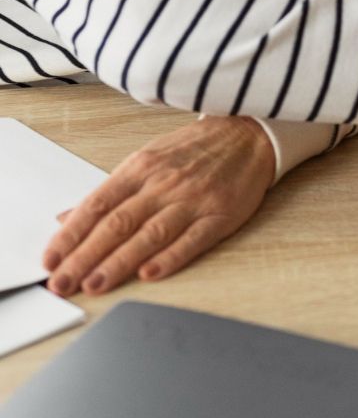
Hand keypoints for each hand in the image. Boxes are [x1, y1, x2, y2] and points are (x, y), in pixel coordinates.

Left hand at [43, 116, 275, 296]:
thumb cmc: (194, 149)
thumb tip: (67, 219)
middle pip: (118, 223)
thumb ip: (109, 193)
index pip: (97, 205)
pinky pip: (192, 239)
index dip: (71, 235)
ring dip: (119, 262)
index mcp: (141, 168)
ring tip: (95, 284)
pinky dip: (170, 257)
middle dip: (85, 256)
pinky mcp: (220, 214)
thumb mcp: (146, 160)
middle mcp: (163, 183)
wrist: (248, 133)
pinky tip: (150, 273)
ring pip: (150, 234)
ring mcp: (193, 199)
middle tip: (62, 283)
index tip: (50, 260)